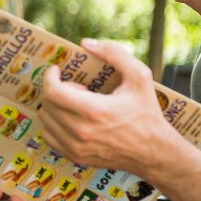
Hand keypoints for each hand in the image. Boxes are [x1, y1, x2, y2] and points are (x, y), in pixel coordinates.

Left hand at [38, 39, 170, 171]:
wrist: (155, 152)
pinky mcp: (75, 157)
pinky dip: (54, 124)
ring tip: (76, 104)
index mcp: (94, 110)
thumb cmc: (147, 114)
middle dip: (55, 89)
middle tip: (74, 87)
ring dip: (54, 106)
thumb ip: (115, 54)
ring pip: (46, 119)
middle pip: (47, 103)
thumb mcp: (139, 76)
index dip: (49, 77)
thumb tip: (87, 43)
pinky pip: (49, 136)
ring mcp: (76, 147)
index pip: (52, 91)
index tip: (56, 71)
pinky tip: (71, 119)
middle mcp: (81, 131)